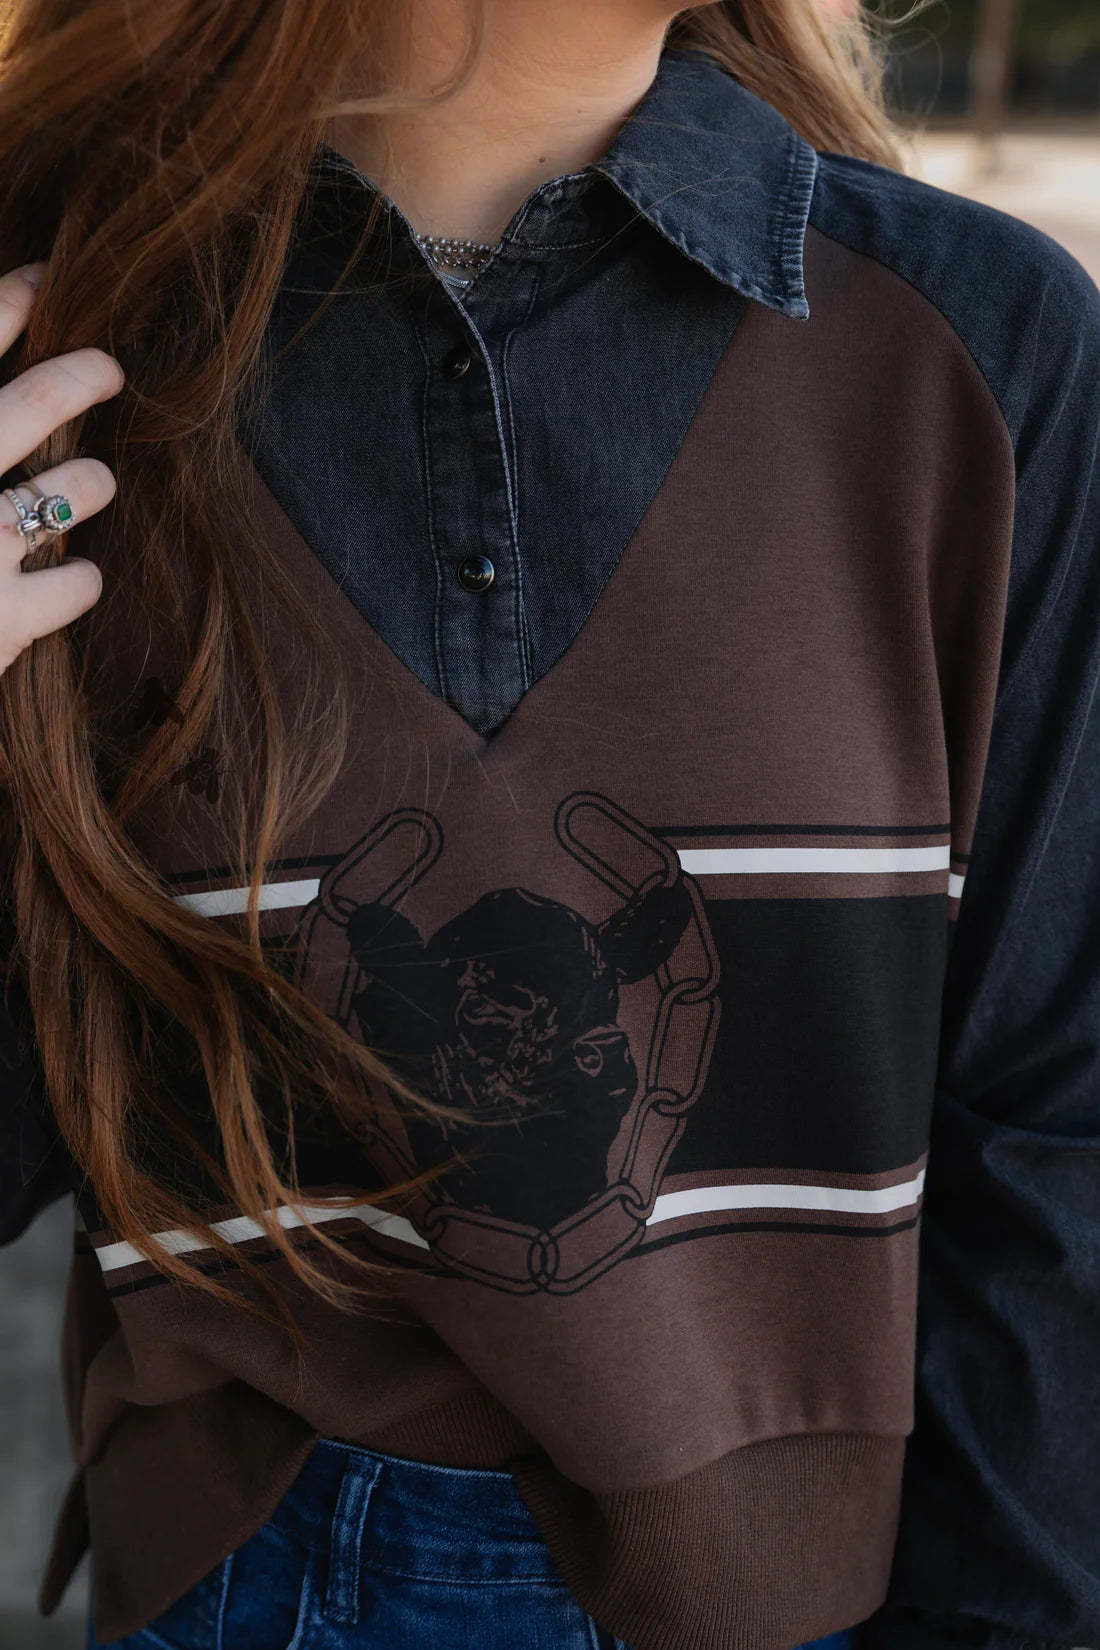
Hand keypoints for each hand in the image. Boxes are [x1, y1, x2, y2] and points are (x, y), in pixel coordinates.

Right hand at [0, 262, 122, 674]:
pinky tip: (76, 577)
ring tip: (94, 482)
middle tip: (108, 368)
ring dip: (90, 482)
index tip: (43, 279)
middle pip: (32, 404)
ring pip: (71, 490)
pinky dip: (82, 579)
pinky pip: (78, 584)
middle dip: (81, 375)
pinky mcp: (1, 621)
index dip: (9, 302)